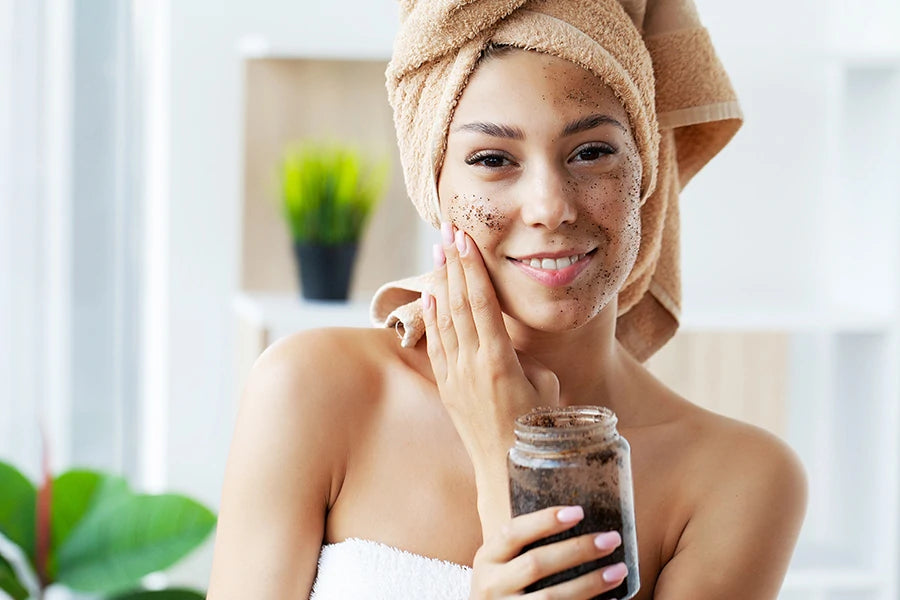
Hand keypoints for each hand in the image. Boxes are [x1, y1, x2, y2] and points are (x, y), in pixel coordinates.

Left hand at [421, 222, 559, 532]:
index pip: (480, 302)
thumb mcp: (545, 386)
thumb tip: (510, 346)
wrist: (506, 471)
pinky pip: (437, 342)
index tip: (464, 239)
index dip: (471, 268)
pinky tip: (430, 294)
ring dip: (440, 282)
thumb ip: (526, 358)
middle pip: (457, 302)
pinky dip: (432, 315)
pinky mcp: (447, 386)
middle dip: (452, 263)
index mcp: (499, 361)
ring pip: (444, 318)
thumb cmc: (537, 430)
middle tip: (447, 231)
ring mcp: (455, 375)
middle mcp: (471, 364)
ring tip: (437, 251)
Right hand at [470, 505, 627, 598]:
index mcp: (486, 558)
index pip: (512, 533)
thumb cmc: (505, 585)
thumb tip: (578, 516)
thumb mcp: (502, 562)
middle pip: (536, 564)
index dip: (544, 521)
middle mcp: (491, 585)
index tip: (579, 512)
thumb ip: (524, 545)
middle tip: (611, 539)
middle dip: (578, 550)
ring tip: (618, 570)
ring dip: (590, 583)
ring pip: (552, 597)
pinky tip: (611, 599)